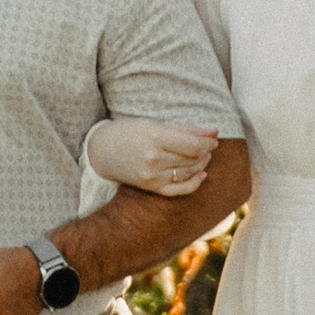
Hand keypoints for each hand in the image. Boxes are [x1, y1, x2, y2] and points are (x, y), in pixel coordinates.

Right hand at [88, 117, 218, 196]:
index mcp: (155, 137)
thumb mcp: (154, 124)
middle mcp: (154, 159)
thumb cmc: (128, 132)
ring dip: (201, 164)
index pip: (193, 145)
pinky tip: (201, 175)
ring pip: (188, 173)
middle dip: (206, 152)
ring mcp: (152, 176)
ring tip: (204, 156)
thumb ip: (184, 129)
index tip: (213, 138)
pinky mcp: (151, 187)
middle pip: (192, 159)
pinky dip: (194, 183)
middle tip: (209, 146)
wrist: (102, 151)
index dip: (208, 142)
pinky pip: (178, 190)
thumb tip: (213, 133)